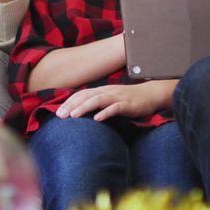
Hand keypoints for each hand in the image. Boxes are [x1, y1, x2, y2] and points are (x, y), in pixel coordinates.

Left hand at [55, 81, 174, 121]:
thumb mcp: (111, 99)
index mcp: (102, 91)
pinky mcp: (127, 104)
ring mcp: (117, 97)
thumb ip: (99, 104)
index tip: (58, 112)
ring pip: (98, 100)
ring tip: (73, 116)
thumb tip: (82, 113)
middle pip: (86, 96)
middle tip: (60, 115)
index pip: (82, 94)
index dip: (69, 102)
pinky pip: (115, 108)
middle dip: (72, 105)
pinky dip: (105, 113)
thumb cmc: (130, 99)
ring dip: (84, 107)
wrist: (151, 95)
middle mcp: (108, 92)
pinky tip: (97, 119)